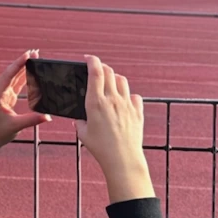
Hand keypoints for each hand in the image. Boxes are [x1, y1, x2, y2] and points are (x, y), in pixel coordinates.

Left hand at [0, 50, 51, 163]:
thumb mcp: (15, 126)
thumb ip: (32, 119)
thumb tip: (48, 116)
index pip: (8, 76)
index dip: (18, 64)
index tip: (27, 55)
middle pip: (12, 73)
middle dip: (22, 62)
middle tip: (35, 52)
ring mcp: (3, 95)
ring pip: (14, 78)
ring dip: (24, 68)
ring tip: (35, 58)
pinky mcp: (7, 99)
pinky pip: (17, 85)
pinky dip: (24, 78)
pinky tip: (31, 72)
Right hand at [75, 55, 153, 203]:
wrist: (123, 159)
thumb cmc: (100, 148)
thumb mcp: (83, 134)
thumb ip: (80, 122)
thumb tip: (79, 119)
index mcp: (95, 102)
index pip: (96, 72)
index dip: (92, 60)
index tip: (88, 58)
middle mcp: (112, 99)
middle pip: (109, 72)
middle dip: (102, 67)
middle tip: (97, 70)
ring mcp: (126, 105)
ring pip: (122, 81)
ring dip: (115, 78)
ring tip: (110, 84)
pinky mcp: (137, 112)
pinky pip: (135, 96)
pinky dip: (128, 95)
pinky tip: (124, 101)